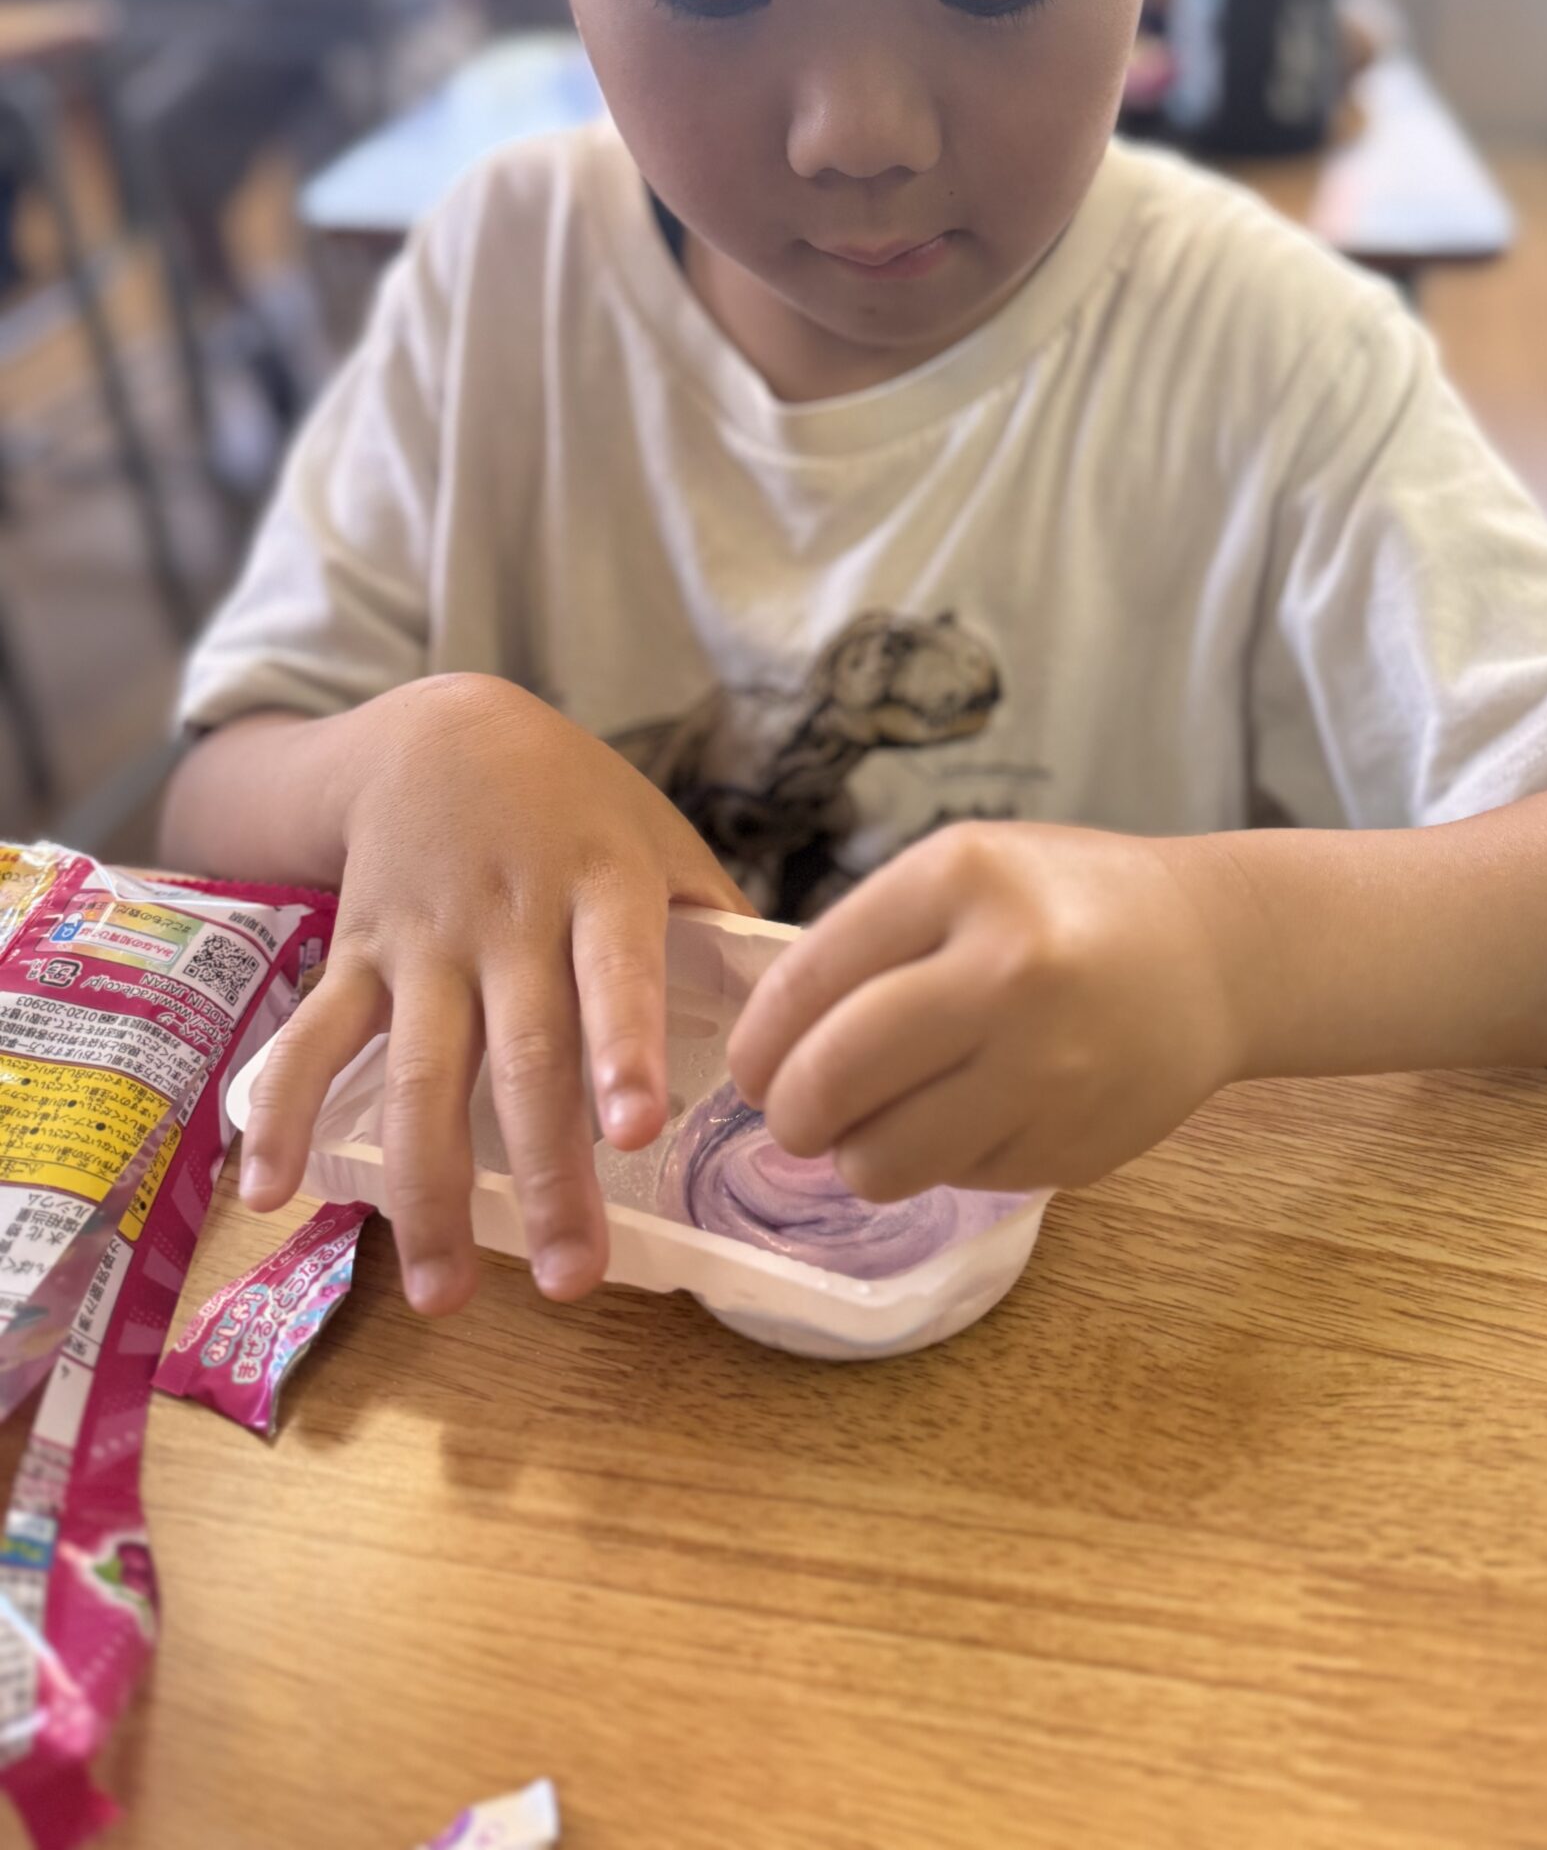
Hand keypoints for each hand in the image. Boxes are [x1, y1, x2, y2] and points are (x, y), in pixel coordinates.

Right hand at [237, 674, 749, 1315]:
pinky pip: (314, 1039)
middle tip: (574, 1278)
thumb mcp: (659, 835)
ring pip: (421, 1074)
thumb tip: (800, 1021)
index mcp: (599, 882)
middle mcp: (508, 917)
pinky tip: (271, 1193)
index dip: (624, 1048)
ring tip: (444, 1293)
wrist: (437, 728)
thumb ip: (719, 921)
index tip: (637, 1131)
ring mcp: (425, 941)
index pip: (615, 969)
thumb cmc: (575, 803)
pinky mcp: (356, 955)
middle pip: (524, 1056)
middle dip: (545, 1172)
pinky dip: (283, 1112)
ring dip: (427, 1190)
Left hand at [727, 823, 1242, 1199]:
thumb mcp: (966, 873)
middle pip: (833, 1080)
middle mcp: (1006, 972)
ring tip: (875, 1129)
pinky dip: (941, 1163)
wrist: (1214, 953)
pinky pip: (956, 1180)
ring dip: (857, 1157)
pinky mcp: (1074, 1145)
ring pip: (884, 1159)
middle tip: (793, 1118)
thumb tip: (769, 1053)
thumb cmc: (1066, 903)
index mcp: (963, 880)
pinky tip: (970, 1118)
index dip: (759, 1044)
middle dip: (791, 1114)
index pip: (808, 984)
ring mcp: (1048, 1068)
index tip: (751, 1069)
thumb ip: (870, 943)